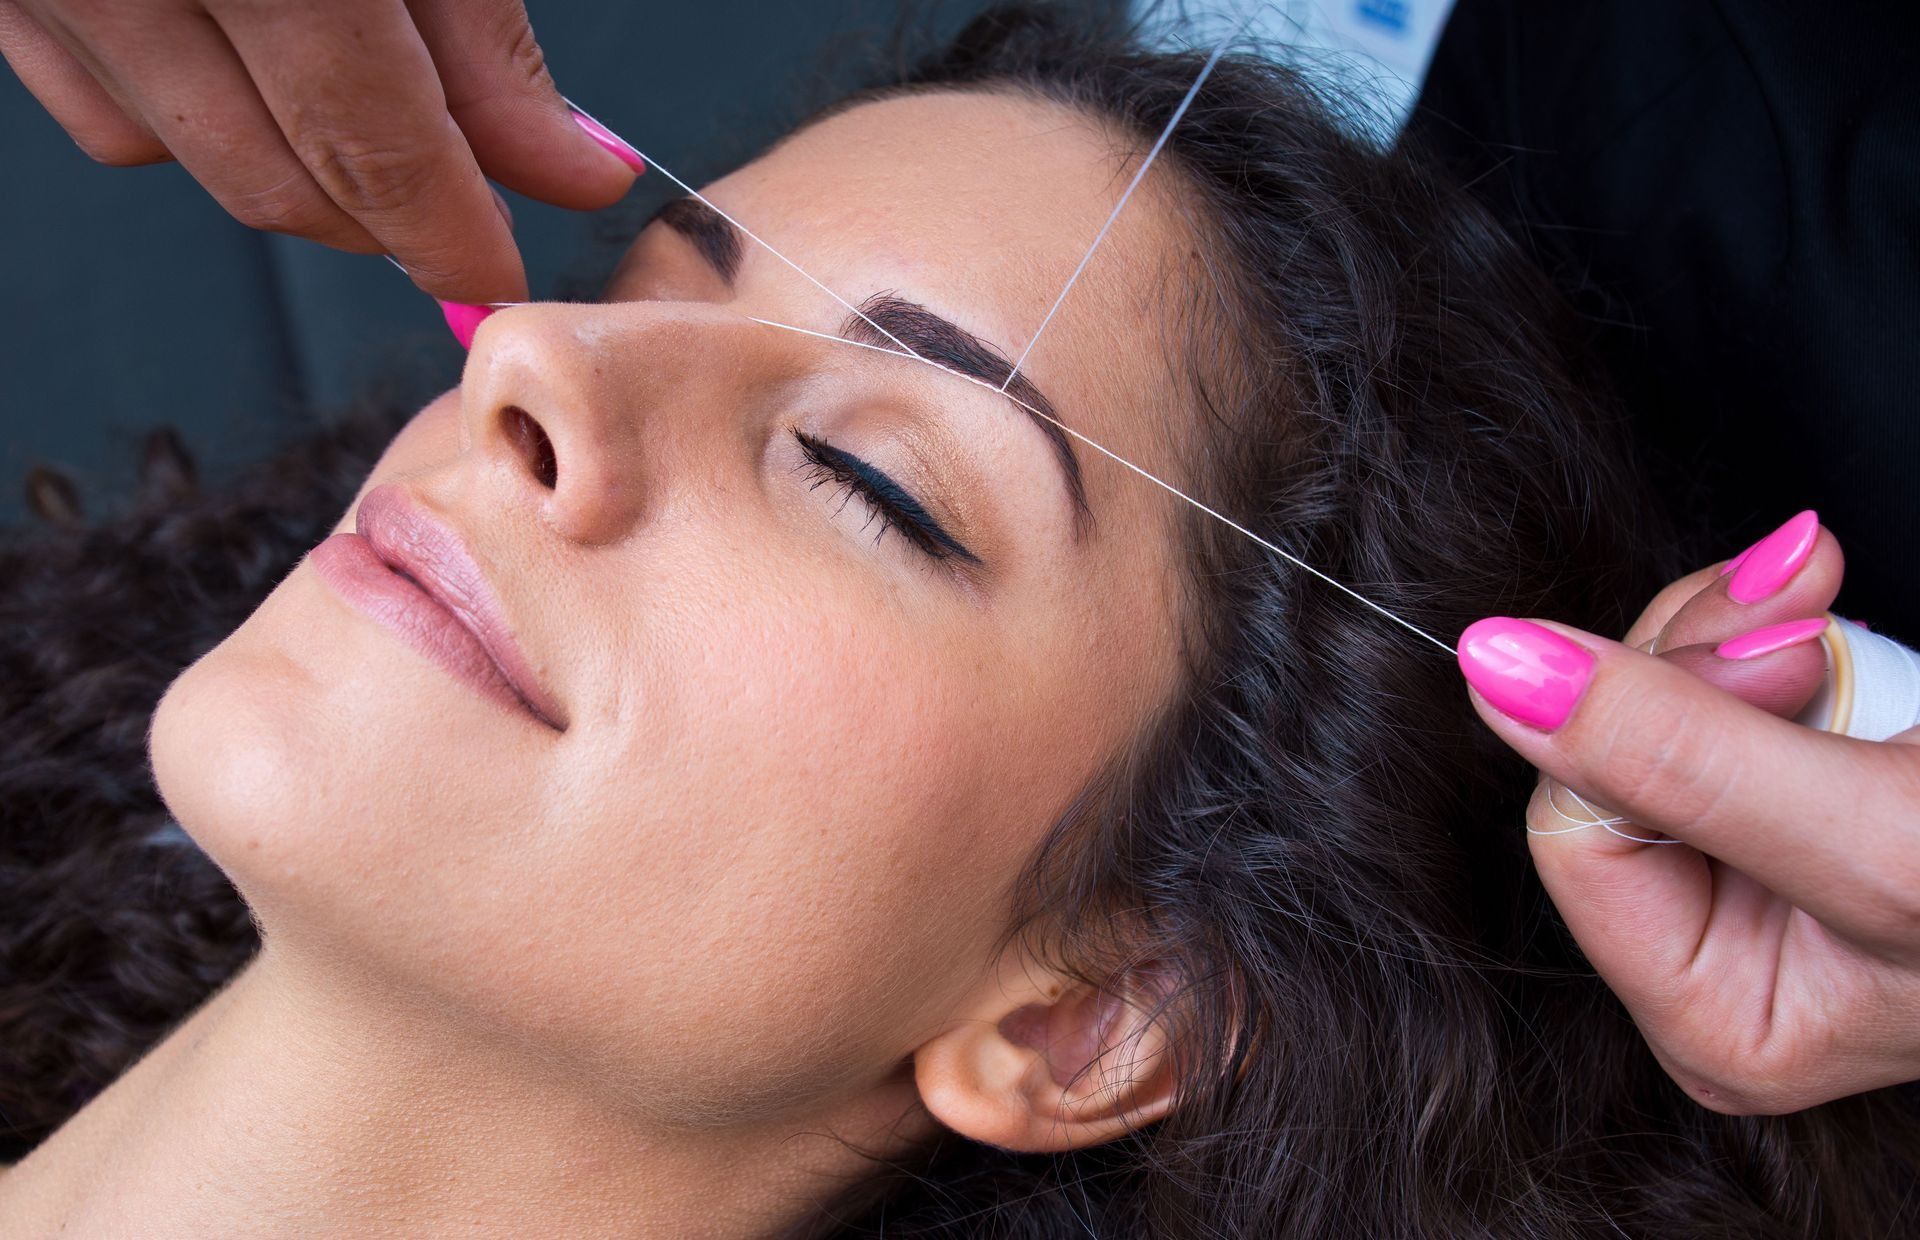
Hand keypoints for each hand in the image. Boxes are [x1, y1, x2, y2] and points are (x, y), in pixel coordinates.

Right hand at [0, 0, 642, 303]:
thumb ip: (481, 29)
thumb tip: (568, 170)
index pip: (367, 143)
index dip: (447, 232)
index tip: (501, 275)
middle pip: (271, 180)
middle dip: (381, 216)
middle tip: (465, 199)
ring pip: (181, 155)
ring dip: (291, 161)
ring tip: (361, 84)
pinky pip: (98, 104)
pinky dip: (187, 108)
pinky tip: (244, 48)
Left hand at [1457, 512, 1919, 1113]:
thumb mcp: (1880, 839)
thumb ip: (1680, 758)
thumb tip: (1495, 671)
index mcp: (1721, 1021)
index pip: (1575, 830)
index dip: (1658, 718)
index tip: (1785, 657)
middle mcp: (1726, 955)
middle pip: (1603, 755)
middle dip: (1704, 654)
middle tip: (1811, 601)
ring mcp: (1764, 867)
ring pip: (1655, 699)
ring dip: (1749, 622)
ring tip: (1836, 604)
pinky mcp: (1807, 787)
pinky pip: (1721, 674)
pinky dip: (1779, 619)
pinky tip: (1831, 608)